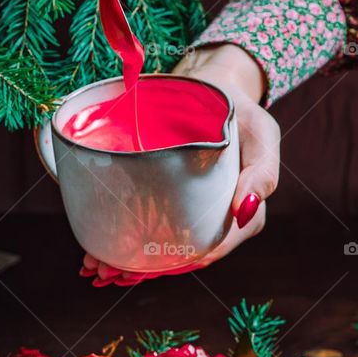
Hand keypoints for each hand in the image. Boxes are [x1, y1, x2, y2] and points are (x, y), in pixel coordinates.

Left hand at [81, 44, 279, 285]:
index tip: (156, 265)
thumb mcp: (262, 132)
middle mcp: (212, 215)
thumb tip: (246, 212)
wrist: (210, 84)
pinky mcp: (163, 195)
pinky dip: (121, 241)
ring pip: (160, 245)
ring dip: (128, 262)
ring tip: (94, 268)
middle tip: (110, 272)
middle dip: (147, 268)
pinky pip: (145, 223)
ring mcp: (187, 207)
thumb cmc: (239, 110)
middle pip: (181, 252)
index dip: (187, 259)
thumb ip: (263, 170)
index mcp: (240, 210)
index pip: (217, 245)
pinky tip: (94, 254)